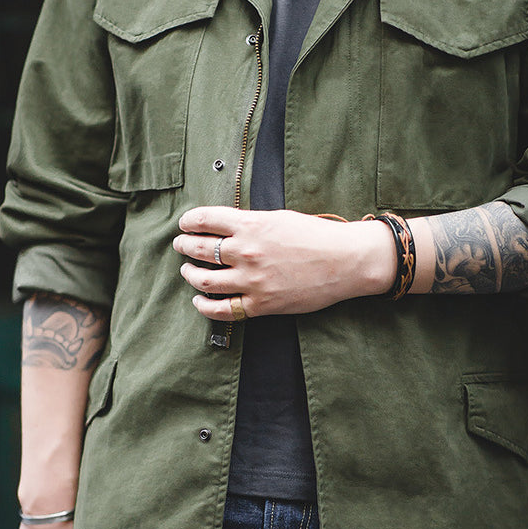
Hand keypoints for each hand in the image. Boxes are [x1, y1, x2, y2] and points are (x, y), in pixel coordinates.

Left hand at [173, 207, 395, 319]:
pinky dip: (204, 306)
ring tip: (188, 271)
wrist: (346, 261)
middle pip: (199, 249)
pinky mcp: (261, 304)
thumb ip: (250, 223)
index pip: (204, 219)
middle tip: (181, 245)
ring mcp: (252, 280)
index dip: (189, 222)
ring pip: (204, 280)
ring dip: (190, 274)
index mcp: (251, 225)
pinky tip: (200, 301)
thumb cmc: (317, 236)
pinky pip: (222, 310)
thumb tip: (225, 227)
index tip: (185, 224)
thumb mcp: (280, 218)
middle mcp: (247, 252)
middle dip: (184, 245)